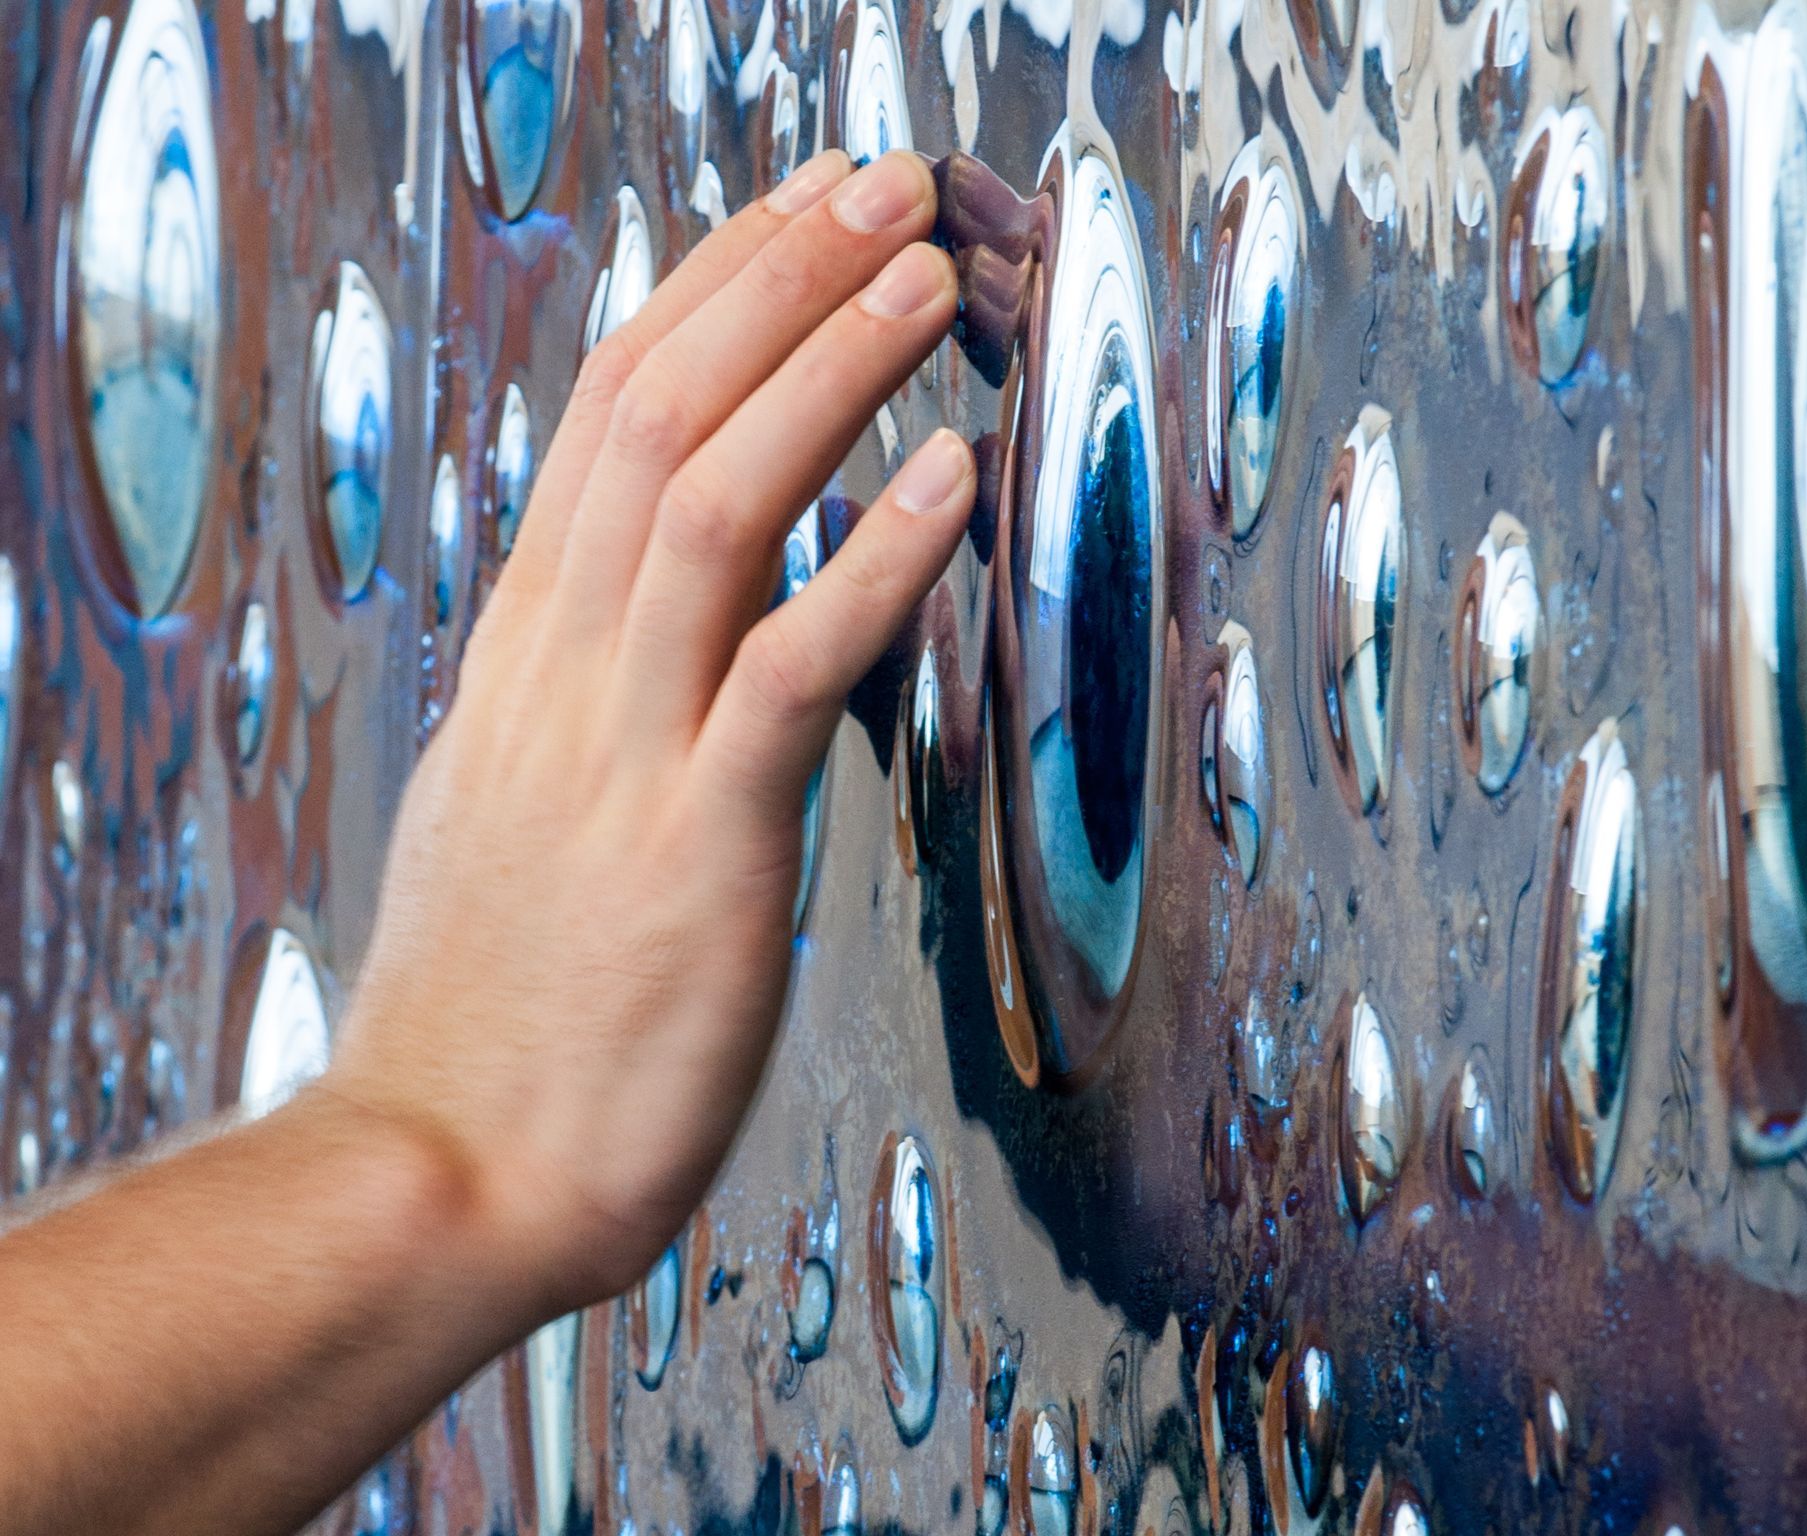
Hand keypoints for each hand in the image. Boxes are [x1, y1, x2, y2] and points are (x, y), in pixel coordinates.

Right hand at [323, 149, 973, 1320]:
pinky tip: (951, 477)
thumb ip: (581, 701)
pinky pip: (787, 671)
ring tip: (929, 270)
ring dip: (829, 369)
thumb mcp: (517, 809)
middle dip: (777, 278)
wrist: (440, 1175)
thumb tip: (642, 628)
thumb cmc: (498, 1009)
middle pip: (657, 416)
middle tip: (886, 181)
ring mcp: (621, 753)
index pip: (605, 422)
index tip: (793, 219)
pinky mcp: (694, 849)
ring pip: (715, 505)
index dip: (709, 297)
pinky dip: (874, 563)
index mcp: (527, 656)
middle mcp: (563, 673)